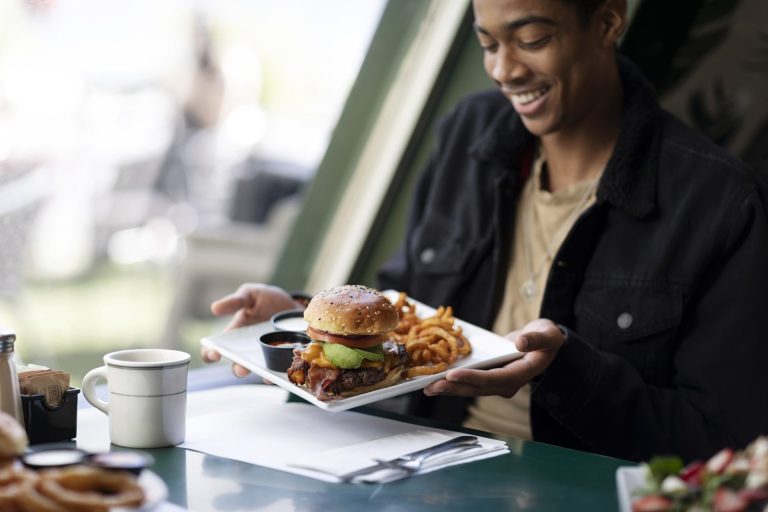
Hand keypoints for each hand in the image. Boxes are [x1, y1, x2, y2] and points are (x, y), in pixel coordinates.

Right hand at [201, 283, 302, 376]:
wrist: (294, 306)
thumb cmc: (267, 300)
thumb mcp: (251, 294)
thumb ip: (235, 301)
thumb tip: (214, 307)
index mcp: (233, 336)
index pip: (214, 350)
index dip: (210, 354)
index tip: (215, 353)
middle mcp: (246, 351)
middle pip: (236, 366)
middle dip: (237, 368)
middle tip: (241, 367)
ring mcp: (263, 357)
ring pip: (257, 372)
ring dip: (258, 374)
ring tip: (262, 372)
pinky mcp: (280, 360)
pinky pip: (276, 372)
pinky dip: (276, 375)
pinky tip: (278, 373)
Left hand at [423, 318, 565, 397]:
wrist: (546, 344)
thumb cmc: (548, 338)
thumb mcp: (548, 335)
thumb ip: (536, 339)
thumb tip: (521, 343)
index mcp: (520, 374)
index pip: (493, 379)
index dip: (472, 378)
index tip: (452, 375)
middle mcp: (506, 383)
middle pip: (476, 388)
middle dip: (452, 387)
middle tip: (430, 386)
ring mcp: (497, 382)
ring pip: (470, 387)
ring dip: (449, 388)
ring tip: (426, 386)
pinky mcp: (490, 377)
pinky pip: (469, 380)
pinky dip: (453, 380)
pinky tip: (435, 378)